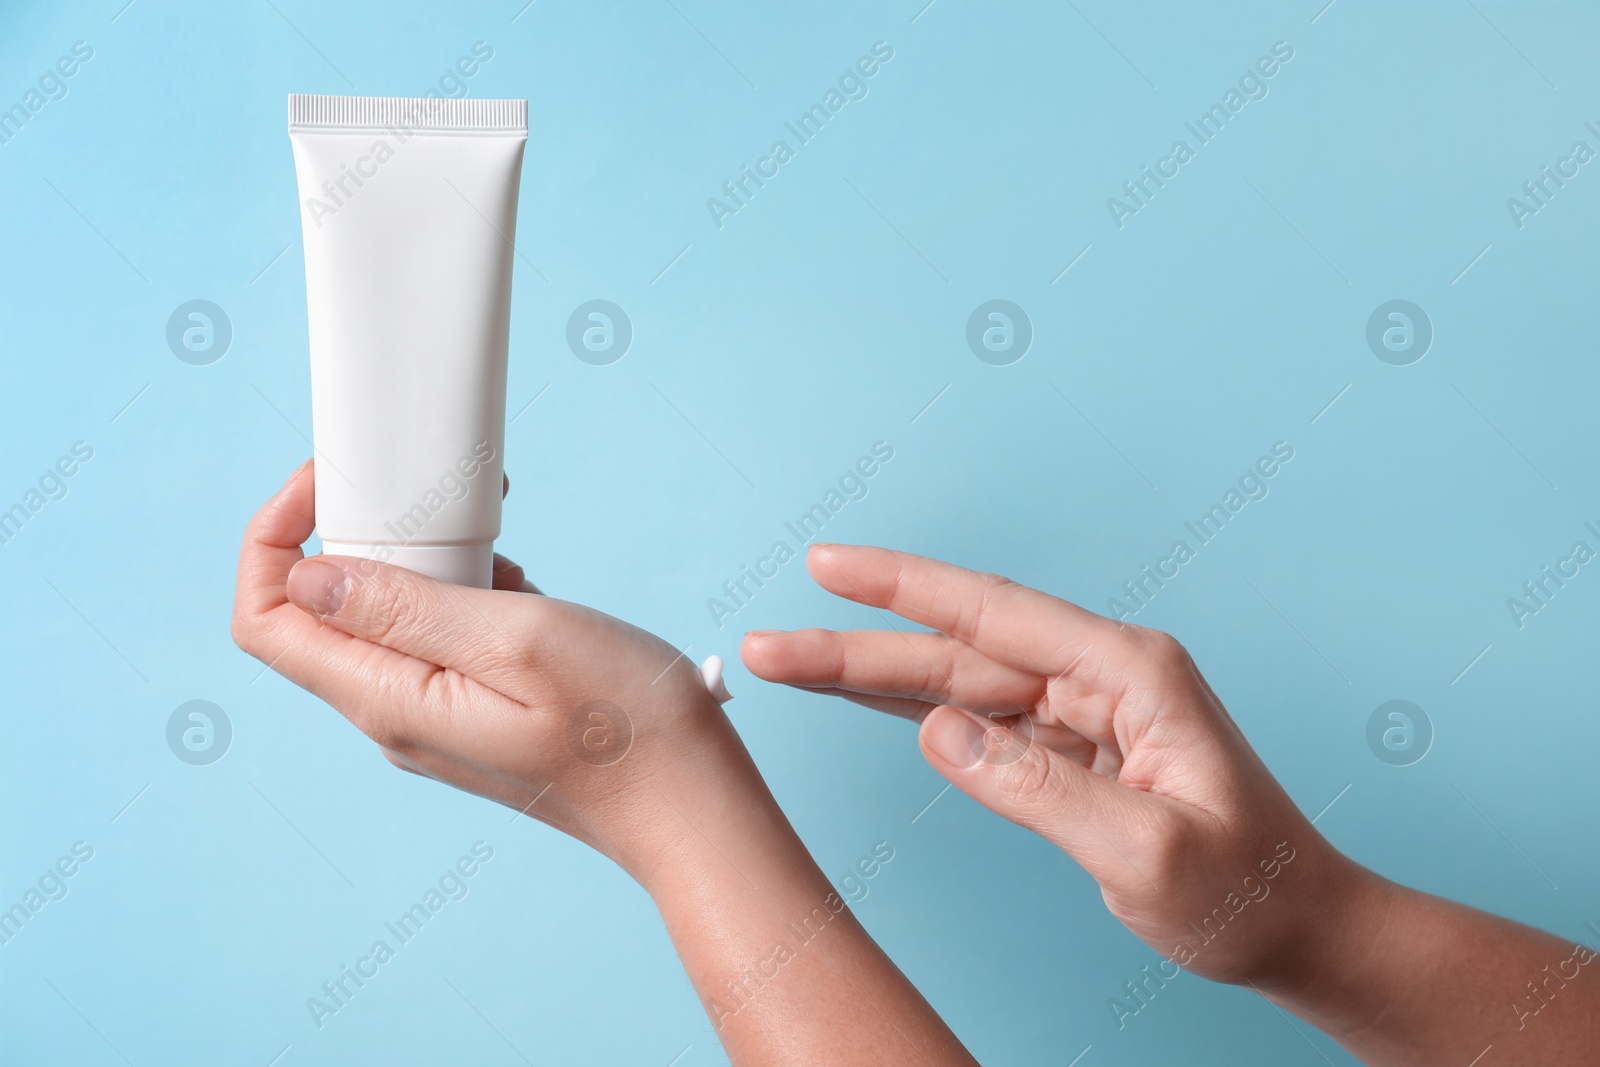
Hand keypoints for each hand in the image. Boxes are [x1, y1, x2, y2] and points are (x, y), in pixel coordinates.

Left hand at [233, 467, 979, 1066]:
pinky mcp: (473, 715)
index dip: (273, 540)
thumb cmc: (623, 725)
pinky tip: (523, 594)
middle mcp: (395, 716)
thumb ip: (405, 608)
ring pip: (385, 622)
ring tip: (500, 558)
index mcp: (389, 700)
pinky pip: (437, 641)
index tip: (328, 484)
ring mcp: (433, 719)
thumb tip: (309, 574)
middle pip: (320, 613)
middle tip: (434, 505)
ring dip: (426, 568)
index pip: (267, 620)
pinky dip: (467, 597)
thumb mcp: (517, 640)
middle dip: (362, 540)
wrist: (690, 800)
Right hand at [741, 543, 1368, 991]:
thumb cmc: (1249, 892)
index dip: (902, 587)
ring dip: (876, 673)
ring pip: (961, 677)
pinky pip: (982, 717)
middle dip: (860, 643)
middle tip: (771, 647)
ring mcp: (1089, 709)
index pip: (994, 613)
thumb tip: (937, 731)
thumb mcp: (1146, 853)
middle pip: (960, 645)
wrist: (1302, 926)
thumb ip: (1037, 790)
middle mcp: (1105, 675)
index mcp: (1131, 672)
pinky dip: (917, 708)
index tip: (827, 565)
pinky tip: (867, 699)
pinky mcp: (1076, 747)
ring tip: (794, 665)